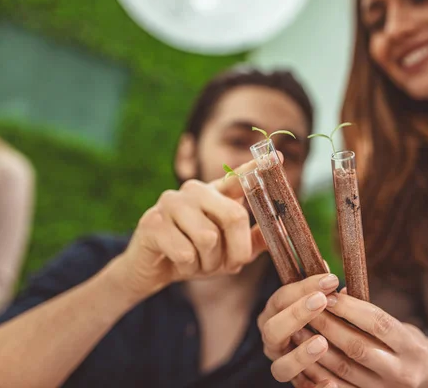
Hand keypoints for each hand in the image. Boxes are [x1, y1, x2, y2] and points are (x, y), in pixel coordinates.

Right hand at [106, 159, 267, 299]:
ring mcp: (171, 202)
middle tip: (229, 266)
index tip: (277, 156)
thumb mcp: (227, 252)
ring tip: (197, 262)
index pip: (239, 178)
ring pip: (209, 238)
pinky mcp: (152, 222)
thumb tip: (276, 233)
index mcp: (215, 194)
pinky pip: (186, 252)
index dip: (258, 168)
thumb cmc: (194, 257)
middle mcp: (195, 191)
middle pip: (234, 215)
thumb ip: (251, 242)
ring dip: (208, 263)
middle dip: (237, 250)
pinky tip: (178, 262)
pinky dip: (188, 267)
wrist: (151, 271)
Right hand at [258, 274, 341, 386]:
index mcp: (275, 314)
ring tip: (322, 343)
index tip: (331, 279)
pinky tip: (331, 383)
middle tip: (321, 301)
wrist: (325, 353)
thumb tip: (328, 271)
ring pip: (281, 367)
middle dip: (296, 314)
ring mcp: (282, 364)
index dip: (305, 287)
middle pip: (273, 329)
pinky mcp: (298, 385)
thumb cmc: (320, 316)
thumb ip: (320, 288)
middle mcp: (273, 341)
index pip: (282, 297)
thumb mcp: (318, 299)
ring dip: (300, 356)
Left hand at [259, 279, 427, 387]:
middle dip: (329, 326)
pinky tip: (304, 358)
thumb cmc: (406, 341)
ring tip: (299, 331)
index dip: (350, 308)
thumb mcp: (398, 324)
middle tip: (307, 310)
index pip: (378, 323)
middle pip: (359, 347)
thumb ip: (369, 312)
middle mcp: (401, 371)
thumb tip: (335, 290)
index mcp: (410, 345)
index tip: (329, 295)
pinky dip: (319, 374)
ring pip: (345, 370)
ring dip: (317, 349)